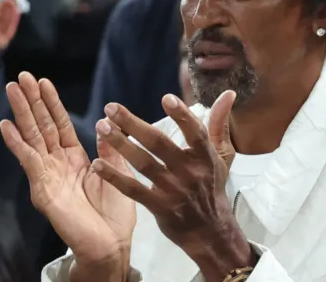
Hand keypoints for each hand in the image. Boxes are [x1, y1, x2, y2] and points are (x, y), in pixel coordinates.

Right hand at [0, 73, 134, 275]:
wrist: (110, 244)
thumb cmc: (115, 214)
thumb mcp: (118, 173)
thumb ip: (109, 149)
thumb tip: (106, 122)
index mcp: (75, 159)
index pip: (60, 125)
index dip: (51, 104)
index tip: (43, 81)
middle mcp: (58, 164)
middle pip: (41, 127)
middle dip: (32, 101)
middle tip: (21, 76)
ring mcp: (47, 176)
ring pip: (32, 138)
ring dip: (21, 113)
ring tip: (12, 90)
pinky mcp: (43, 189)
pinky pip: (29, 162)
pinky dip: (17, 143)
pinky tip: (6, 126)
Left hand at [92, 90, 253, 281]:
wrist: (210, 232)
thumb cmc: (212, 186)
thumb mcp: (222, 156)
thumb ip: (219, 124)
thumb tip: (228, 93)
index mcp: (206, 157)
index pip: (196, 133)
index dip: (182, 116)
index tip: (166, 98)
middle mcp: (190, 172)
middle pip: (159, 144)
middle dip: (133, 124)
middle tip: (111, 108)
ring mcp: (173, 190)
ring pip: (143, 164)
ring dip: (120, 144)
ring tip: (101, 127)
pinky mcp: (159, 207)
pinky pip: (133, 189)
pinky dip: (114, 177)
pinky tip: (97, 164)